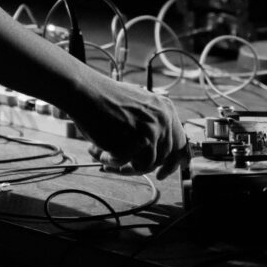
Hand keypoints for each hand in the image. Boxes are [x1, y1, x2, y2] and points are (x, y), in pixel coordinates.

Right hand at [71, 77, 187, 179]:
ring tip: (105, 156)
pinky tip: (98, 148)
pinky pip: (124, 164)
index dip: (173, 163)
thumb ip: (152, 125)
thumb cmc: (106, 99)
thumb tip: (155, 155)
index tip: (162, 174)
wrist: (86, 92)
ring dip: (124, 166)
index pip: (180, 144)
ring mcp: (150, 132)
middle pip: (162, 159)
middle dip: (141, 167)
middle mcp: (163, 121)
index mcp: (166, 110)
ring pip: (144, 165)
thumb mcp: (140, 106)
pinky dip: (110, 160)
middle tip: (123, 169)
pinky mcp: (135, 143)